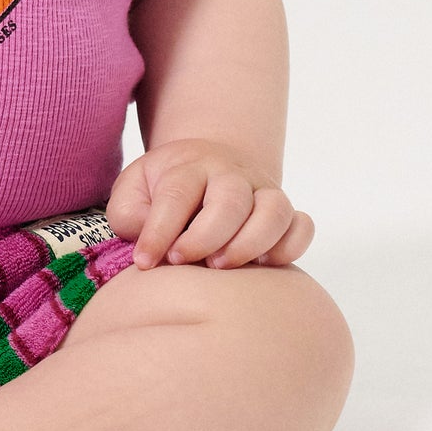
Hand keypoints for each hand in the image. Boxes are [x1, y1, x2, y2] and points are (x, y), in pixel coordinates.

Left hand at [103, 139, 313, 270]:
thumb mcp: (133, 191)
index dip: (159, 232)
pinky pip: (302, 226)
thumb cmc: (163, 188)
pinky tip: (264, 265)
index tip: (144, 262)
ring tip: (221, 265)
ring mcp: (263, 191)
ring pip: (274, 211)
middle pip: (230, 201)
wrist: (208, 165)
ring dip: (250, 243)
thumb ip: (129, 213)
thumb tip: (148, 240)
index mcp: (189, 167)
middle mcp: (231, 175)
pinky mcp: (286, 213)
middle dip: (206, 237)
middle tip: (182, 261)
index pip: (176, 195)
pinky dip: (290, 247)